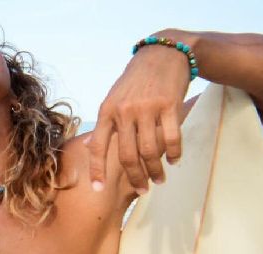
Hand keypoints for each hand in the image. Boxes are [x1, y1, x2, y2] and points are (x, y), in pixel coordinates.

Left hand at [85, 34, 192, 193]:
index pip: (98, 147)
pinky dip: (174, 153)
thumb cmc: (136, 80)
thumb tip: (88, 145)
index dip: (97, 170)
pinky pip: (172, 138)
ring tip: (159, 179)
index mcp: (107, 111)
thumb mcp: (113, 98)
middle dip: (135, 178)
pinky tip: (174, 161)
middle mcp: (124, 111)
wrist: (163, 53)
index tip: (98, 190)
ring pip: (150, 150)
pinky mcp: (169, 105)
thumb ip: (104, 123)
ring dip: (155, 170)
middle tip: (142, 190)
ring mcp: (146, 108)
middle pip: (128, 155)